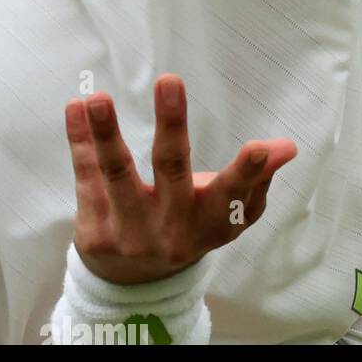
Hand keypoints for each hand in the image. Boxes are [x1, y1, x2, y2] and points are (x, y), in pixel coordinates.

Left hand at [64, 75, 297, 286]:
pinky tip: (76, 108)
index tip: (258, 146)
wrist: (136, 280)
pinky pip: (86, 177)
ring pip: (118, 175)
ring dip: (107, 134)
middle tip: (169, 81)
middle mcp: (171, 231)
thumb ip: (258, 177)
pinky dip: (80, 141)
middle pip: (172, 171)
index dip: (248, 172)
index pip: (233, 194)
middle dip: (171, 125)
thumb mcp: (229, 209)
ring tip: (100, 99)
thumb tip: (286, 148)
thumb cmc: (193, 223)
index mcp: (213, 224)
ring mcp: (130, 232)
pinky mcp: (94, 231)